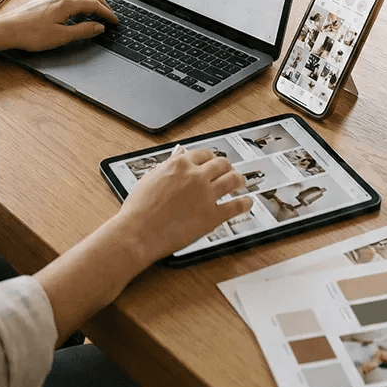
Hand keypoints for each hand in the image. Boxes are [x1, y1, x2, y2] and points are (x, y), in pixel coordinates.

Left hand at [0, 0, 117, 50]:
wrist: (8, 30)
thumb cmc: (31, 34)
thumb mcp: (61, 36)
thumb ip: (83, 30)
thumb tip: (98, 27)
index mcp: (67, 3)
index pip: (94, 5)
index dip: (107, 13)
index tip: (114, 21)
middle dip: (101, 2)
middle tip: (109, 13)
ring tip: (95, 5)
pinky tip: (73, 0)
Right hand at [114, 146, 253, 265]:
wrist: (139, 231)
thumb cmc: (139, 208)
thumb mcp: (151, 177)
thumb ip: (168, 165)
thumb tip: (179, 155)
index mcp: (180, 165)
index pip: (203, 154)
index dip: (210, 157)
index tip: (212, 161)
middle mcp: (196, 176)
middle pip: (221, 164)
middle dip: (226, 166)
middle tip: (228, 170)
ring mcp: (206, 195)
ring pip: (232, 180)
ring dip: (238, 179)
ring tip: (240, 181)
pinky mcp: (212, 216)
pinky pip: (235, 206)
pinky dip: (244, 203)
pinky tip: (247, 202)